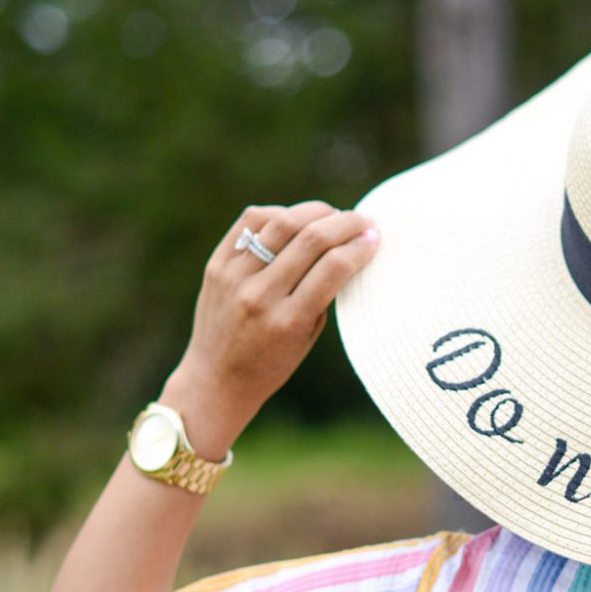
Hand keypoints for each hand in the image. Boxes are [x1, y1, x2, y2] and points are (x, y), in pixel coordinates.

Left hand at [160, 202, 379, 457]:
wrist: (216, 380)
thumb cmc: (271, 364)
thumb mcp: (307, 337)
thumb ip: (323, 294)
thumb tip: (347, 247)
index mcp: (288, 321)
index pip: (334, 267)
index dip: (360, 246)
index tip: (375, 238)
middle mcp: (260, 295)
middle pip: (311, 238)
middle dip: (345, 222)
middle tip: (363, 220)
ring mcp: (234, 277)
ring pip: (282, 221)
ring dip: (316, 211)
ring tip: (333, 215)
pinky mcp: (216, 265)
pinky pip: (251, 222)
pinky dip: (279, 213)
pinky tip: (294, 219)